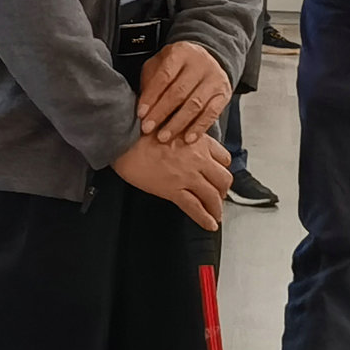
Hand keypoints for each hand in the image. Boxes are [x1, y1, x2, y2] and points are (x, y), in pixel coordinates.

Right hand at [113, 130, 233, 230]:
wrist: (125, 140)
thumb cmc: (142, 132)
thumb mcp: (171, 125)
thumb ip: (185, 134)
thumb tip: (187, 142)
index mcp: (198, 141)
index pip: (224, 158)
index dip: (223, 169)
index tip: (219, 175)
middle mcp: (198, 159)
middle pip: (224, 179)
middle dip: (223, 190)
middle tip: (218, 196)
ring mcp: (187, 176)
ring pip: (213, 195)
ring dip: (217, 208)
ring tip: (215, 215)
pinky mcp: (174, 190)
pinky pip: (196, 208)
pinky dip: (205, 219)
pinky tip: (209, 225)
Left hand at [137, 39, 232, 142]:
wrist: (206, 60)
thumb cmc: (176, 66)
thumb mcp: (159, 64)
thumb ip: (150, 82)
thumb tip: (143, 108)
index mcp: (181, 52)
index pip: (164, 76)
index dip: (152, 96)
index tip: (141, 114)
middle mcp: (200, 63)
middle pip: (179, 92)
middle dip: (161, 113)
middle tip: (148, 129)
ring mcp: (214, 78)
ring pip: (195, 105)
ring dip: (177, 124)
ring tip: (163, 137)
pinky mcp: (224, 93)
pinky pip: (211, 113)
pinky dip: (198, 128)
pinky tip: (187, 138)